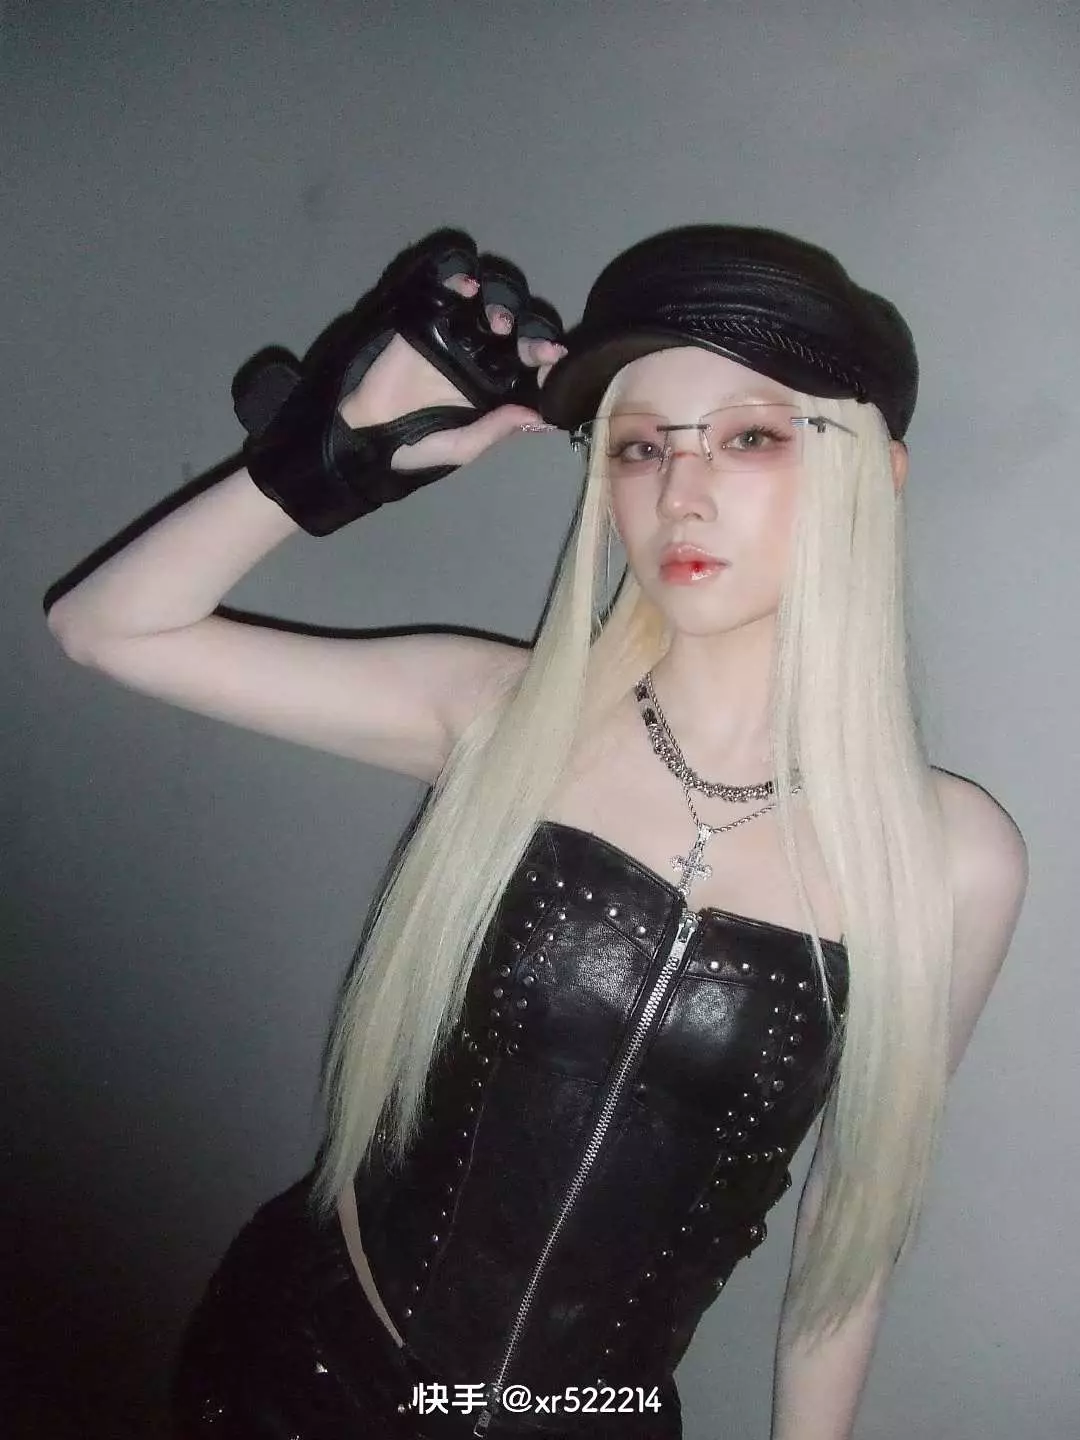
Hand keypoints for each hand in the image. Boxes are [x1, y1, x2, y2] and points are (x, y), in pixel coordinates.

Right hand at [338, 270, 565, 470]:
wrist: (368, 434)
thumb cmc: (416, 446)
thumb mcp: (461, 447)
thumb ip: (495, 430)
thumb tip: (538, 418)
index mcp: (496, 390)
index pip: (529, 369)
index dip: (545, 360)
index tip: (555, 359)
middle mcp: (482, 360)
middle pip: (517, 335)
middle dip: (532, 336)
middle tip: (535, 347)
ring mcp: (456, 339)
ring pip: (491, 309)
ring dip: (502, 309)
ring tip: (497, 323)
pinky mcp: (428, 323)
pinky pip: (448, 295)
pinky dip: (460, 283)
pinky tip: (469, 289)